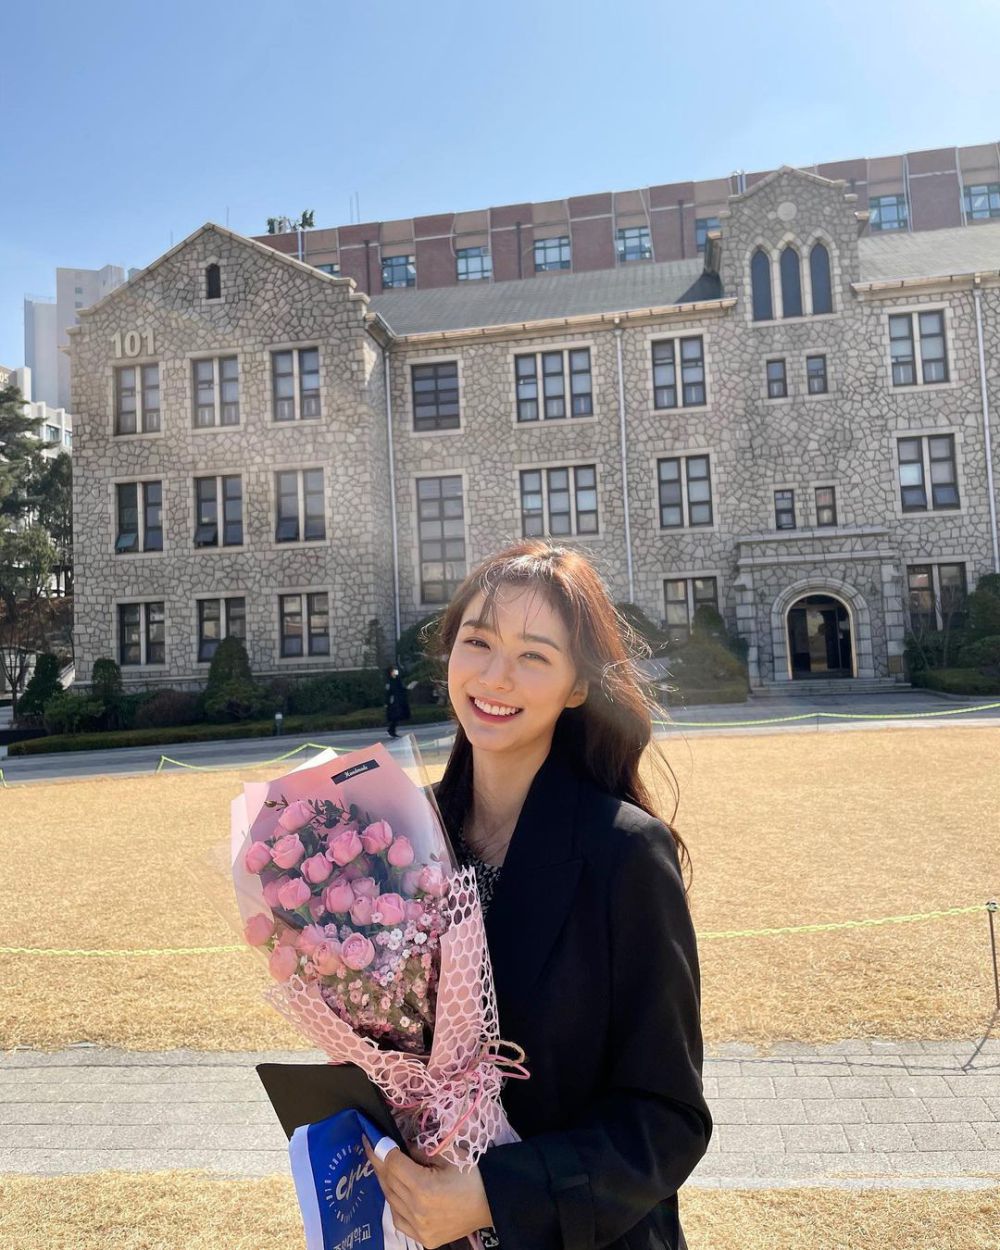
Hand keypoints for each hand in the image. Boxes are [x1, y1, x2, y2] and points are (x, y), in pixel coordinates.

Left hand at [363, 1136, 492, 1247]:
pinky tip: (396, 1192)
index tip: (370, 1137)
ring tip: (384, 1167)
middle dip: (379, 1162)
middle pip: (389, 1182)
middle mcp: (417, 1210)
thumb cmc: (471, 1175)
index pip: (392, 1165)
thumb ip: (421, 1152)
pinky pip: (398, 1219)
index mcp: (424, 1187)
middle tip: (372, 1147)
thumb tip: (402, 1149)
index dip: (380, 1149)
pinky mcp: (423, 1238)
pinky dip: (394, 1204)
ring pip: (390, 1201)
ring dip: (385, 1182)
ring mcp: (418, 1228)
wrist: (491, 1203)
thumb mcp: (448, 1154)